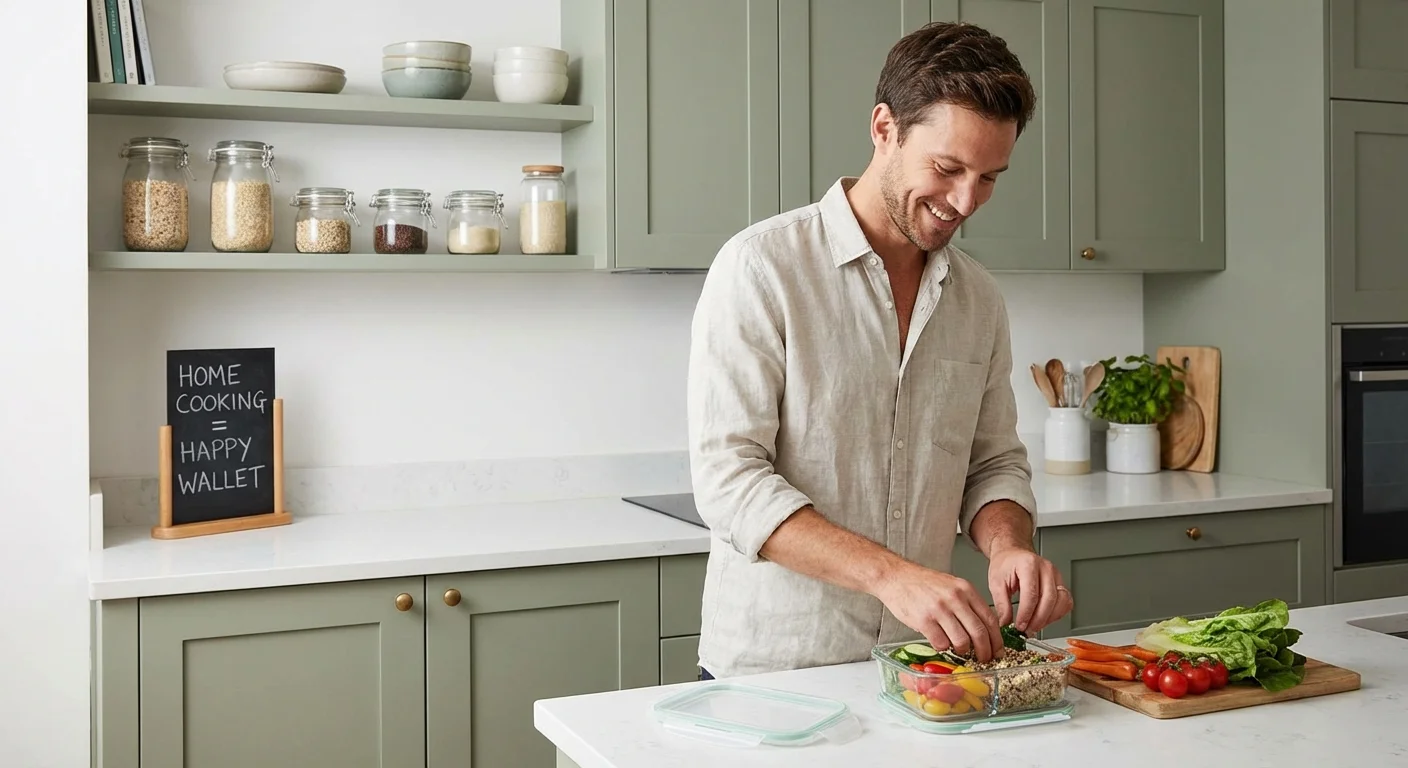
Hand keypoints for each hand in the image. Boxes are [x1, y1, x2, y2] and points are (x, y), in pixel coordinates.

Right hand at [874, 561, 1003, 661]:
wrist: (896, 576)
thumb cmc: (923, 583)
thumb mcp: (952, 585)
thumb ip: (967, 603)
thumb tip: (983, 629)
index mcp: (966, 589)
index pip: (990, 619)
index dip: (996, 639)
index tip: (997, 650)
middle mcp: (955, 598)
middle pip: (979, 632)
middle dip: (985, 651)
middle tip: (984, 659)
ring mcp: (939, 609)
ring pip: (962, 641)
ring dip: (963, 651)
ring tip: (959, 650)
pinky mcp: (924, 620)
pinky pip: (941, 643)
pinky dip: (943, 648)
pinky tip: (940, 642)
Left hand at [987, 546, 1072, 632]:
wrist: (1013, 554)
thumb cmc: (1006, 564)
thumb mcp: (996, 582)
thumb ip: (1001, 604)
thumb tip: (1006, 623)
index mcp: (1028, 564)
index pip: (1032, 593)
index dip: (1026, 614)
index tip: (1020, 625)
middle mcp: (1046, 568)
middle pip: (1049, 599)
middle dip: (1038, 619)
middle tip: (1027, 630)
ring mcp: (1056, 575)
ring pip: (1062, 602)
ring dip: (1049, 618)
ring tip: (1035, 626)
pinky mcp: (1061, 583)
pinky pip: (1066, 602)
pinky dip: (1057, 614)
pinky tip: (1044, 619)